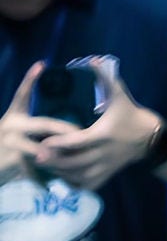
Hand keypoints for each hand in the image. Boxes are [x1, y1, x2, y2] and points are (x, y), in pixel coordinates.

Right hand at [0, 63, 71, 185]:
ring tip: (79, 155)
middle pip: (44, 124)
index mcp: (14, 116)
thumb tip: (70, 130)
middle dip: (66, 129)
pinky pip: (39, 167)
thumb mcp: (20, 135)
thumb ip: (38, 131)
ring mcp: (10, 143)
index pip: (22, 95)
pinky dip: (51, 173)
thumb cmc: (9, 151)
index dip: (30, 79)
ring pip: (44, 147)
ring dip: (62, 153)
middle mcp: (10, 126)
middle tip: (83, 132)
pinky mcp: (12, 161)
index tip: (41, 64)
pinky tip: (64, 176)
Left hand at [33, 57, 160, 192]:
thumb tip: (92, 59)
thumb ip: (105, 78)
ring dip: (62, 172)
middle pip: (76, 162)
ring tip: (46, 165)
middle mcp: (105, 152)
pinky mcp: (109, 173)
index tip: (44, 142)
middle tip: (37, 156)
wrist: (152, 138)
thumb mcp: (121, 95)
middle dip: (55, 161)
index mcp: (104, 134)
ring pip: (80, 175)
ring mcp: (107, 165)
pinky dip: (74, 183)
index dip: (60, 143)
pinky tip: (63, 177)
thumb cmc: (132, 115)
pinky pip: (89, 184)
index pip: (79, 141)